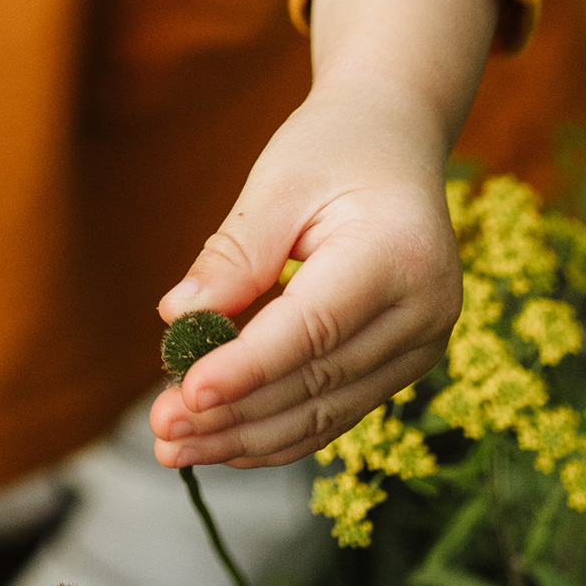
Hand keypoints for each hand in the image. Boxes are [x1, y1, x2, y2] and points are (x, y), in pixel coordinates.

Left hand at [149, 0, 499, 472]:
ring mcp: (421, 345)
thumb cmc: (333, 148)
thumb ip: (235, 252)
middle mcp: (424, 311)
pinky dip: (277, 430)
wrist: (397, 139)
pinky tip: (221, 441)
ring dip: (246, 437)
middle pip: (317, 382)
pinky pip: (335, 410)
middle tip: (161, 430)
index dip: (247, 368)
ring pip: (325, 412)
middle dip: (234, 415)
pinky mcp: (404, 362)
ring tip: (174, 447)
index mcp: (398, 255)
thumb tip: (179, 318)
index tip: (187, 395)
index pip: (313, 330)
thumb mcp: (279, 180)